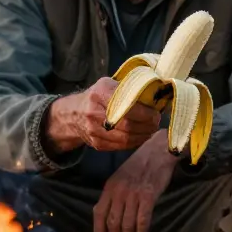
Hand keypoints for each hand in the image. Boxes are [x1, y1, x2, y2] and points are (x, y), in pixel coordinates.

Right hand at [46, 77, 160, 153]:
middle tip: (156, 122)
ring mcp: (93, 130)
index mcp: (99, 93)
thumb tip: (157, 94)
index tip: (156, 112)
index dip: (144, 112)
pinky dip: (135, 142)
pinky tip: (142, 136)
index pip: (126, 105)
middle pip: (127, 124)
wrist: (74, 114)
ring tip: (151, 129)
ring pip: (125, 138)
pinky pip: (121, 146)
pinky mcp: (97, 144)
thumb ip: (129, 88)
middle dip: (147, 125)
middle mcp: (93, 112)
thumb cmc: (99, 96)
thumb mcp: (109, 84)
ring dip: (144, 135)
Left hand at [92, 130, 178, 231]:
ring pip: (127, 224)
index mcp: (110, 187)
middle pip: (113, 222)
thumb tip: (110, 214)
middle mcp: (119, 192)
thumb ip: (114, 193)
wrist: (158, 152)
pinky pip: (142, 220)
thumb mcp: (120, 176)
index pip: (99, 212)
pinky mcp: (148, 197)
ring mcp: (133, 195)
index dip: (98, 229)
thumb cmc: (140, 164)